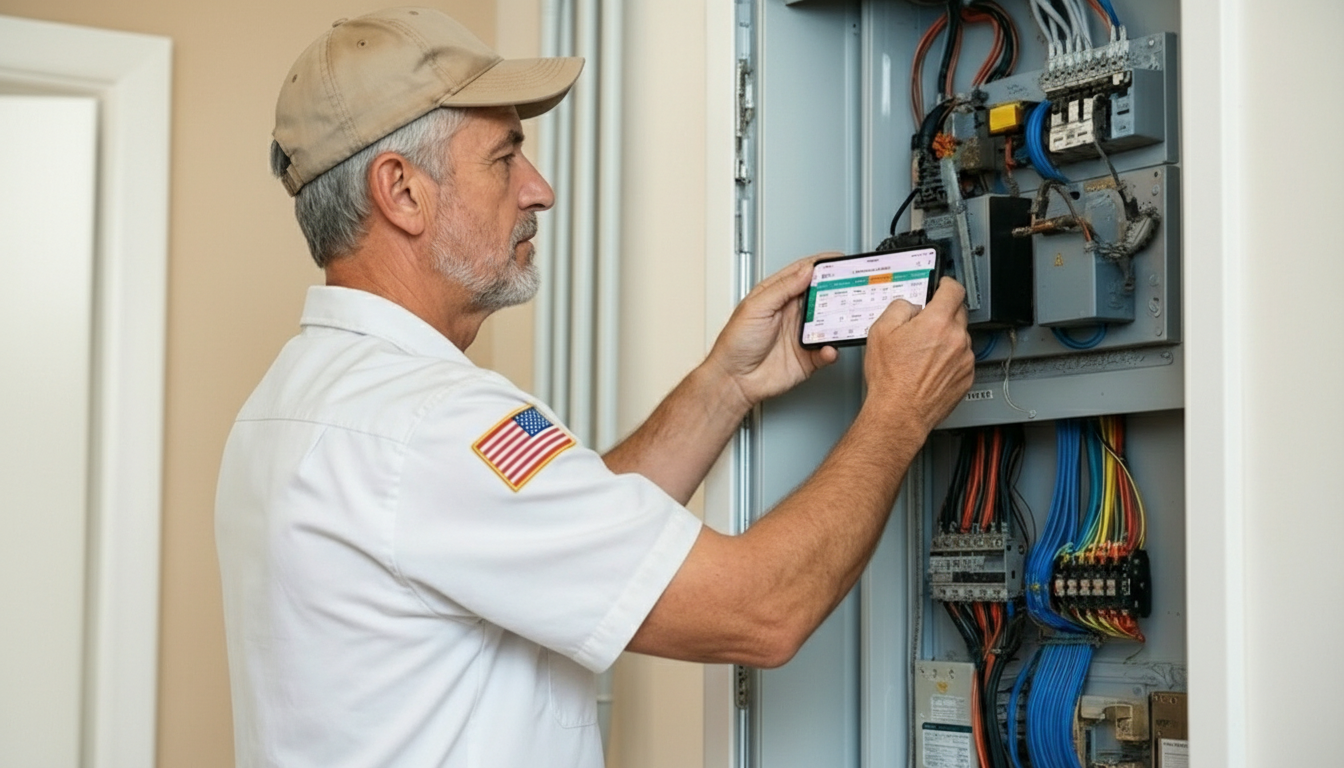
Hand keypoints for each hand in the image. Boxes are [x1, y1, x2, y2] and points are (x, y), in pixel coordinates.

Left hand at [705, 254, 840, 409]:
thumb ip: (782, 288)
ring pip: (830, 324)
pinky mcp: (807, 358)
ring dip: (840, 321)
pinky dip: (831, 350)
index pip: (804, 274)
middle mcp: (792, 314)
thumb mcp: (756, 307)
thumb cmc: (735, 343)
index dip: (822, 265)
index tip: (840, 260)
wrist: (734, 380)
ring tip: (848, 318)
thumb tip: (806, 270)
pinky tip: (829, 349)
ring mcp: (801, 335)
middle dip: (840, 291)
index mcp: (778, 296)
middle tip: (855, 287)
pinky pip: (827, 352)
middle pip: (823, 296)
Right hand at [863, 277, 974, 432]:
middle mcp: (956, 339)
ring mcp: (964, 359)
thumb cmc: (890, 379)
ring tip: (923, 354)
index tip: (942, 286)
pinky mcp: (967, 377)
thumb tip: (911, 306)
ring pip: (960, 337)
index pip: (954, 290)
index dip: (946, 284)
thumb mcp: (880, 331)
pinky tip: (930, 368)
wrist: (899, 413)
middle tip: (924, 324)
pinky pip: (962, 359)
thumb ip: (899, 308)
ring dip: (947, 338)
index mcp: (937, 322)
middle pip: (959, 312)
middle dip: (943, 313)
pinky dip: (950, 359)